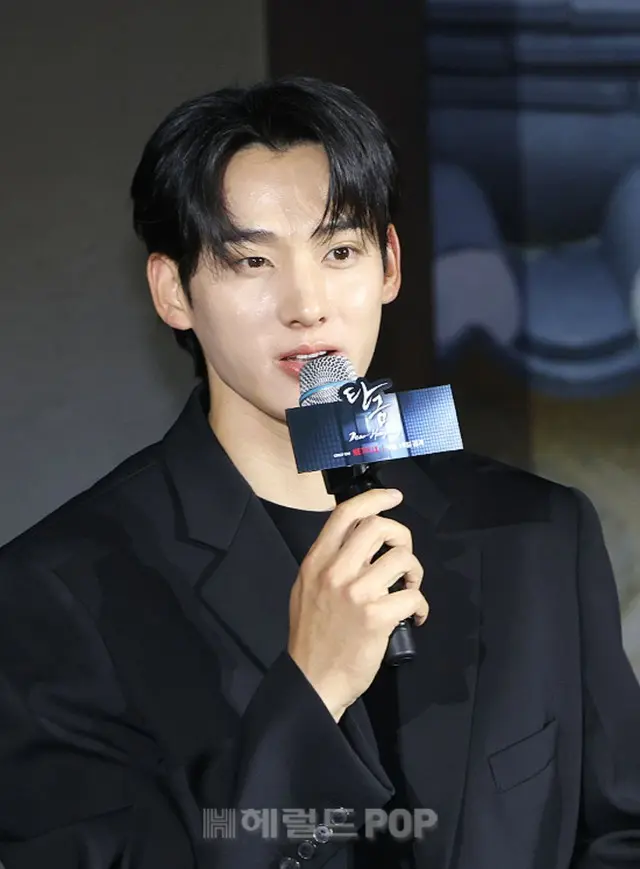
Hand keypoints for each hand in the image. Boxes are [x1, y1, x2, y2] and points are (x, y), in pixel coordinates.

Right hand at [287, 488, 427, 721]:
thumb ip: (328, 561)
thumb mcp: (306, 588)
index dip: (374, 498)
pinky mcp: (378, 616)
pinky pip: (413, 595)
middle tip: (402, 555)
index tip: (394, 497)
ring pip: (402, 559)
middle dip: (401, 536)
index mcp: (317, 561)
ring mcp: (357, 593)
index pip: (345, 514)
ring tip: (409, 587)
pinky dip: (421, 605)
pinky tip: (415, 616)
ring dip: (414, 571)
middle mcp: (335, 571)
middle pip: (379, 527)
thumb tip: (358, 538)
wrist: (313, 679)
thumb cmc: (311, 635)